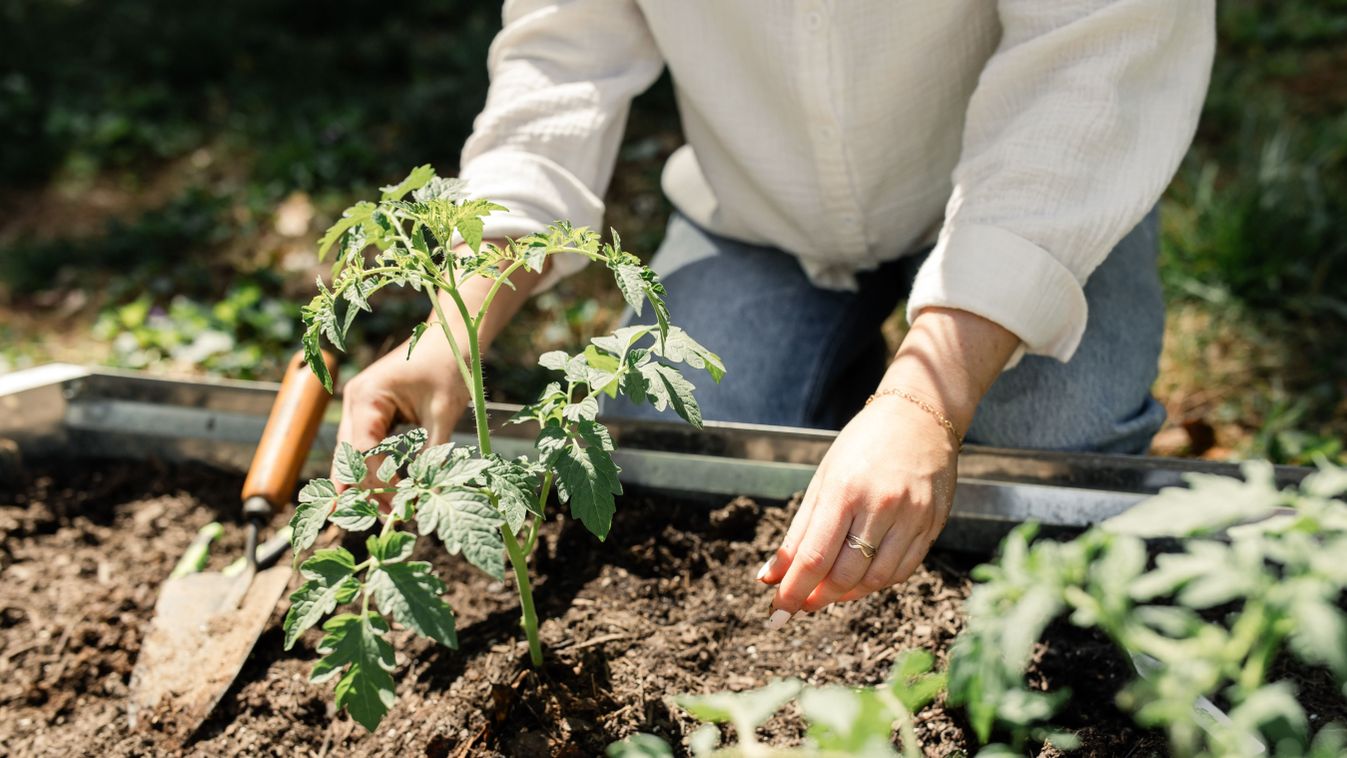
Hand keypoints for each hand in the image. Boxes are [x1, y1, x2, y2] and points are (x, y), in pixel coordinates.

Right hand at [333, 239, 537, 488]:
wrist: (453, 334)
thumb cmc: (450, 364)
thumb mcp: (445, 412)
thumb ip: (433, 453)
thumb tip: (429, 493)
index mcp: (366, 397)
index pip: (362, 453)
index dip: (376, 485)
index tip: (396, 510)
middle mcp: (355, 402)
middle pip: (349, 458)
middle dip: (365, 490)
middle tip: (386, 521)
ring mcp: (360, 406)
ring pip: (355, 455)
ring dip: (371, 482)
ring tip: (391, 513)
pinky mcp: (372, 411)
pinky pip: (367, 446)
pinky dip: (377, 468)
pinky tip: (390, 491)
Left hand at [756, 392, 957, 622]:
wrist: (921, 417)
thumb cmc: (862, 446)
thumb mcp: (823, 480)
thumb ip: (798, 532)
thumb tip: (769, 577)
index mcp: (845, 489)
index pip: (814, 557)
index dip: (793, 591)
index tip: (776, 612)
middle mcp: (882, 505)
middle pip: (845, 574)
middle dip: (818, 596)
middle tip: (801, 602)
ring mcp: (913, 516)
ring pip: (876, 579)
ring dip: (846, 594)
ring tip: (828, 590)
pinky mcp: (933, 524)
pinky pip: (902, 570)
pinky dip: (876, 582)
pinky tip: (860, 577)